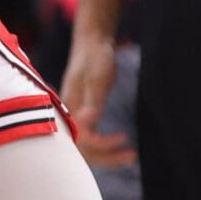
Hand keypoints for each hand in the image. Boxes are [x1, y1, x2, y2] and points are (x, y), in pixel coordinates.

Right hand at [61, 29, 134, 166]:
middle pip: (83, 149)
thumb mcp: (96, 79)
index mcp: (68, 108)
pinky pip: (91, 137)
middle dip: (107, 157)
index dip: (101, 144)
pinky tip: (120, 143)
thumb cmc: (94, 57)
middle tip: (132, 157)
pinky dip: (105, 145)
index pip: (81, 139)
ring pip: (87, 146)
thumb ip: (93, 102)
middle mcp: (68, 115)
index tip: (122, 138)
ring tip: (131, 156)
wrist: (92, 42)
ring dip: (107, 154)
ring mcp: (74, 115)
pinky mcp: (82, 113)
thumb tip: (88, 121)